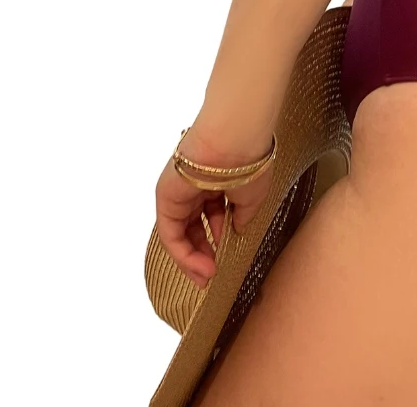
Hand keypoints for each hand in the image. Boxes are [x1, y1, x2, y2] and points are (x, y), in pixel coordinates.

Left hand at [154, 128, 277, 289]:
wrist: (233, 140)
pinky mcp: (165, 197)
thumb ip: (240, 217)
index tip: (222, 264)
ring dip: (192, 258)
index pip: (209, 217)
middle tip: (211, 275)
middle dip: (201, 254)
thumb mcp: (251, 197)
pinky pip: (170, 232)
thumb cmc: (248, 162)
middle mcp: (193, 186)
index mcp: (215, 180)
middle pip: (191, 227)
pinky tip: (201, 266)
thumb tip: (236, 230)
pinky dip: (183, 253)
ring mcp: (178, 191)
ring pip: (179, 232)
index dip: (215, 242)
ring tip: (208, 275)